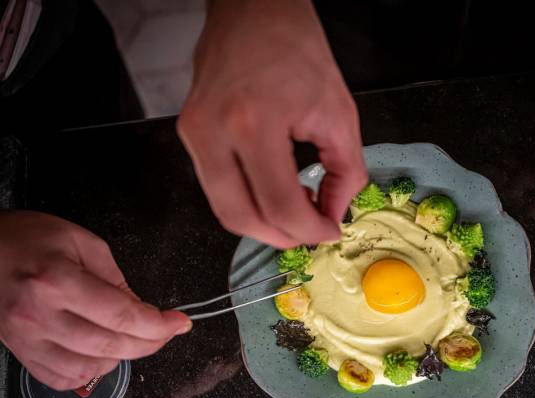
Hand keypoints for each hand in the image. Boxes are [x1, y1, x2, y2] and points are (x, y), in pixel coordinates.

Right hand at [0, 211, 190, 390]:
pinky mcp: (18, 351)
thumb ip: (115, 278)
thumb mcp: (80, 242)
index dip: (158, 325)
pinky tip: (99, 354)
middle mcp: (39, 315)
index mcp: (58, 281)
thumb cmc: (25, 238)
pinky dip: (88, 373)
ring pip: (88, 369)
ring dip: (120, 359)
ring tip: (129, 339)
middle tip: (164, 332)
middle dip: (149, 343)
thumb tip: (142, 310)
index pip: (122, 315)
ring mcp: (25, 339)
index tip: (179, 323)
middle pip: (111, 346)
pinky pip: (60, 378)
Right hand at [178, 0, 366, 248]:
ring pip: (222, 209)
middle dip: (281, 237)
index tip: (328, 231)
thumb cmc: (296, 48)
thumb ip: (345, 172)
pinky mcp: (188, 131)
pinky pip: (214, 186)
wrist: (253, 9)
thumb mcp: (339, 111)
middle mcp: (214, 130)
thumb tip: (334, 214)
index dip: (309, 230)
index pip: (279, 205)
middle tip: (310, 233)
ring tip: (294, 213)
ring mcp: (194, 132)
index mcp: (255, 121)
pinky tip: (271, 193)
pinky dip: (245, 201)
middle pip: (241, 218)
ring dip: (261, 224)